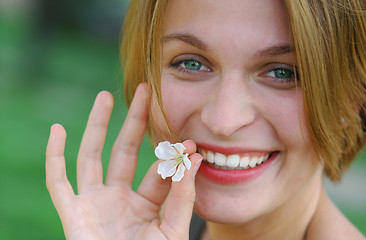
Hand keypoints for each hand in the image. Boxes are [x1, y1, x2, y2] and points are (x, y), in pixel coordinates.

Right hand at [46, 83, 202, 239]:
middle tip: (145, 92)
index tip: (186, 137)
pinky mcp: (71, 213)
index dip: (171, 154)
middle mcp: (119, 198)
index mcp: (146, 204)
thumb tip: (194, 158)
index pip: (159, 171)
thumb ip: (182, 197)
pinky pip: (58, 181)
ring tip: (105, 97)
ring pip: (92, 156)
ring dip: (97, 127)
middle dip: (135, 122)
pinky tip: (57, 130)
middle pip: (126, 151)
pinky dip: (54, 156)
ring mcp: (93, 203)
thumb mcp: (171, 231)